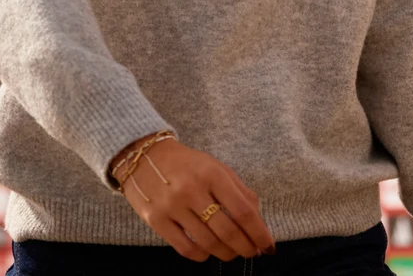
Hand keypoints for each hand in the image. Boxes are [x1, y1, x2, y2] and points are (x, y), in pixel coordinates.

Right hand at [115, 138, 276, 260]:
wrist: (144, 156)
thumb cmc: (188, 164)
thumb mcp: (217, 168)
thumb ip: (240, 192)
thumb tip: (259, 222)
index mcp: (213, 175)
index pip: (243, 211)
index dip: (259, 233)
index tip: (268, 246)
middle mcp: (192, 190)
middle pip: (227, 231)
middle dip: (245, 247)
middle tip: (252, 252)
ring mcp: (172, 206)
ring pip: (207, 243)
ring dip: (225, 253)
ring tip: (232, 253)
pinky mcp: (155, 220)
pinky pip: (184, 248)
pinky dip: (201, 256)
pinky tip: (208, 253)